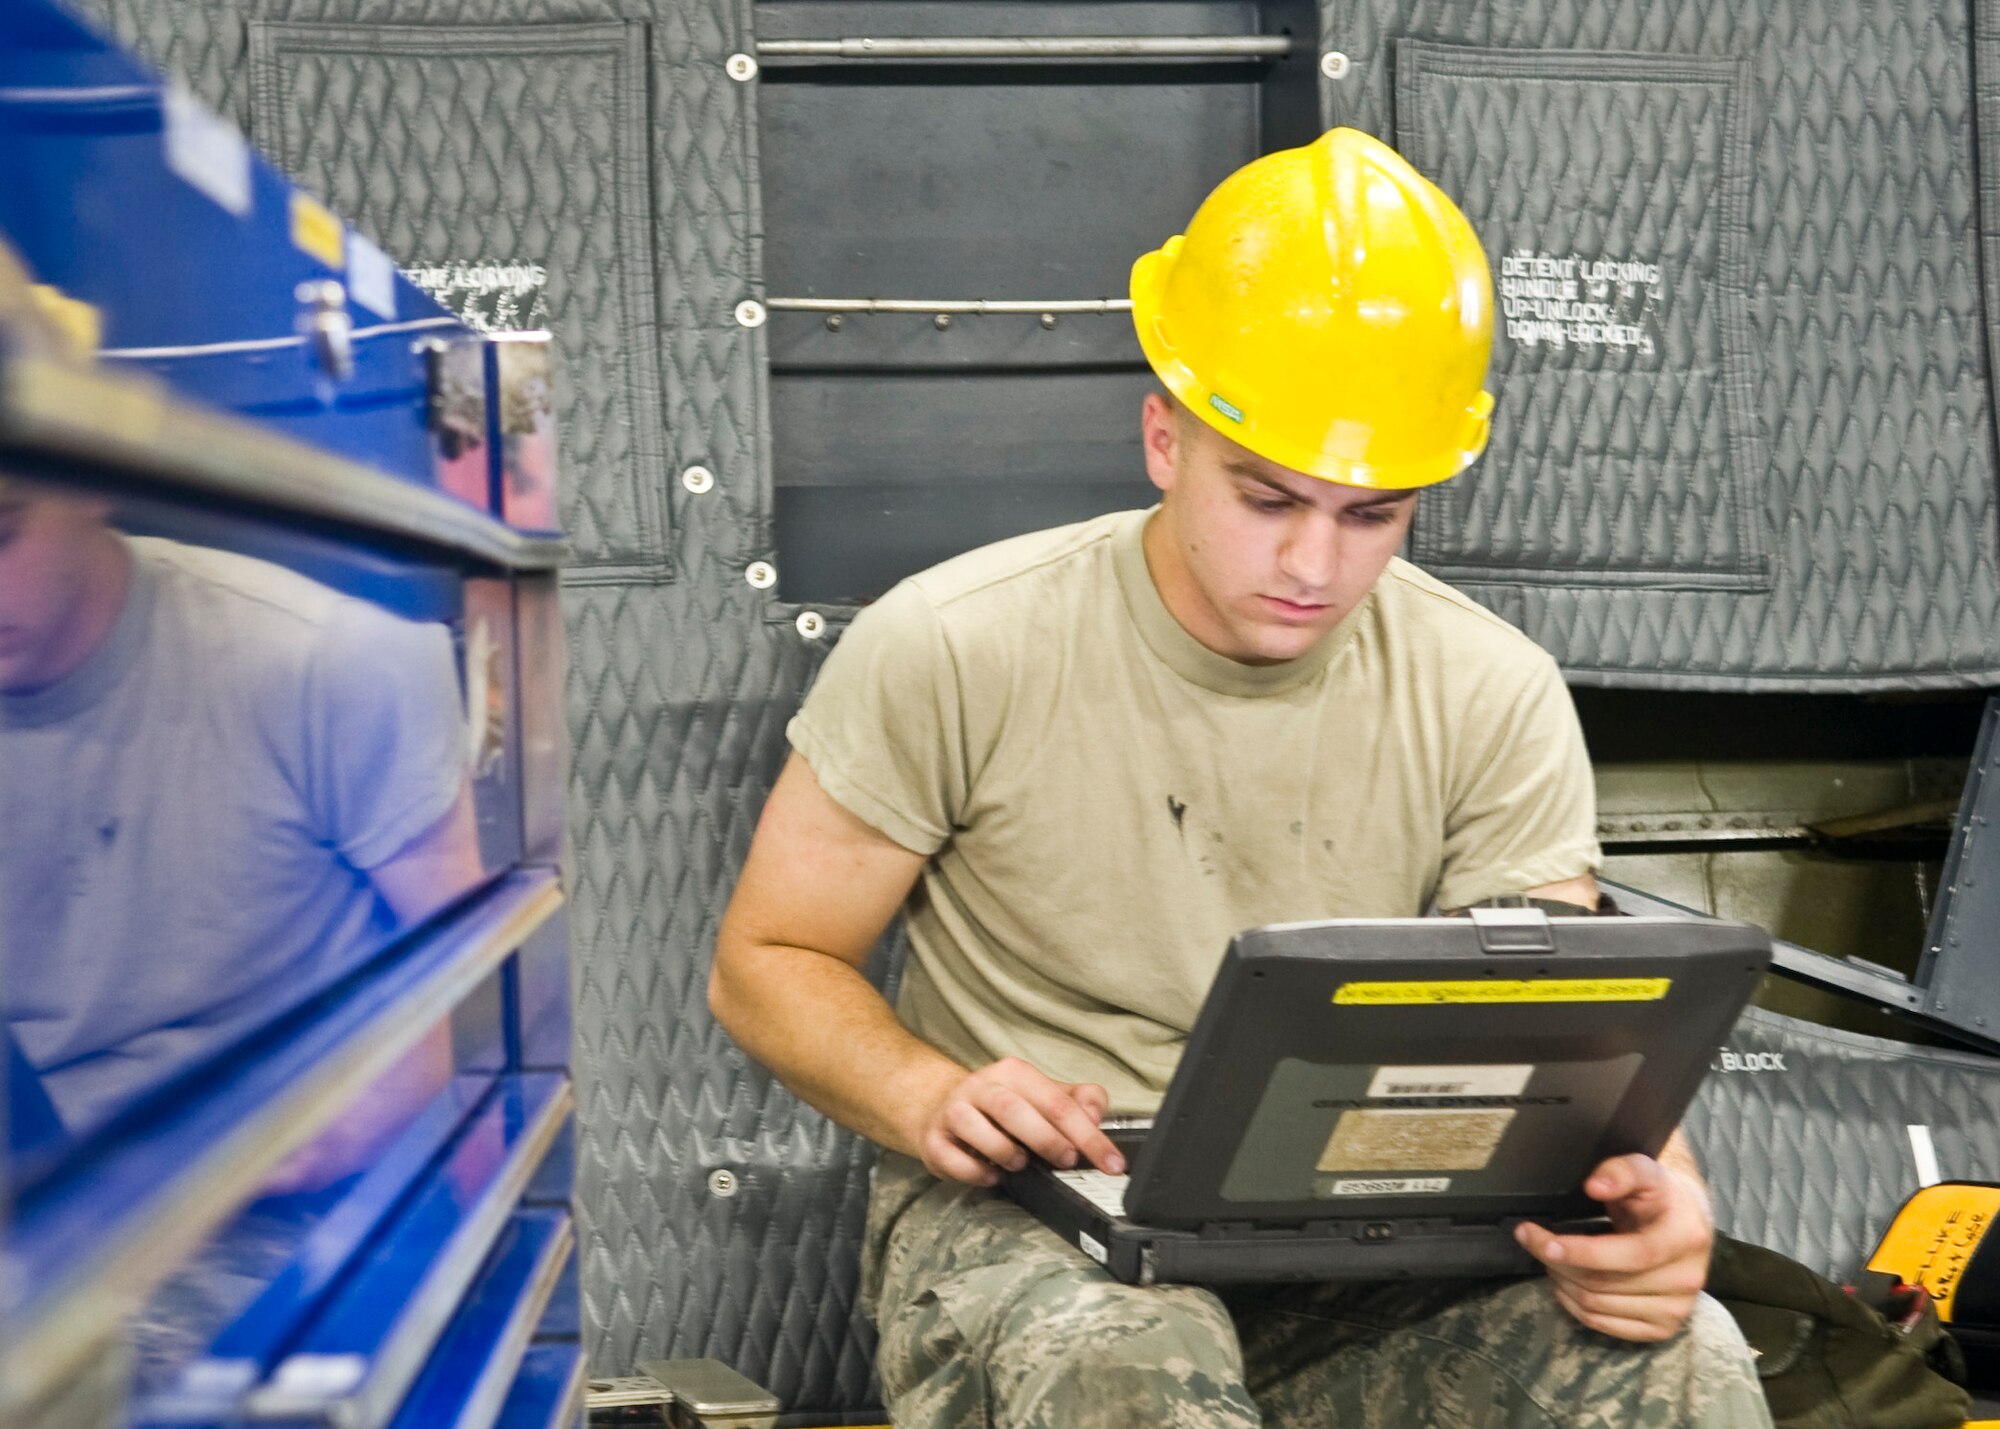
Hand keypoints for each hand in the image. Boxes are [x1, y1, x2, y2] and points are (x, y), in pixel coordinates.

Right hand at [910, 1056, 1124, 1186]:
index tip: (1111, 1164)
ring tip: (1021, 1164)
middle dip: (1045, 1138)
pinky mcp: (934, 1139)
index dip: (1089, 1135)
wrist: (943, 1110)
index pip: (1057, 1102)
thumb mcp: (1044, 1097)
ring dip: (1003, 1150)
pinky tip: (992, 1175)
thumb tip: (1096, 1114)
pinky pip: (952, 1157)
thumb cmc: (1004, 1108)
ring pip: (975, 1125)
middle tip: (1066, 1161)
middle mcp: (981, 1086)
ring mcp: (953, 1111)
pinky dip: (975, 1171)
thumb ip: (1078, 1101)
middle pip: (1012, 1108)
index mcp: (1014, 1074)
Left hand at [1514, 1153, 1713, 1341]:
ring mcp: (1676, 1309)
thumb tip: (1595, 1186)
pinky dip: (1575, 1306)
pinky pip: (1604, 1326)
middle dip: (1558, 1262)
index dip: (1582, 1251)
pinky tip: (1566, 1282)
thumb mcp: (1645, 1169)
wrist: (1688, 1223)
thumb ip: (1621, 1171)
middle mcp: (1686, 1279)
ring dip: (1562, 1282)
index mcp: (1685, 1237)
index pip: (1630, 1254)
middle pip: (1605, 1283)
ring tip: (1550, 1258)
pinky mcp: (1663, 1329)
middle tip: (1534, 1240)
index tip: (1541, 1238)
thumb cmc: (1659, 1195)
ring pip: (1598, 1307)